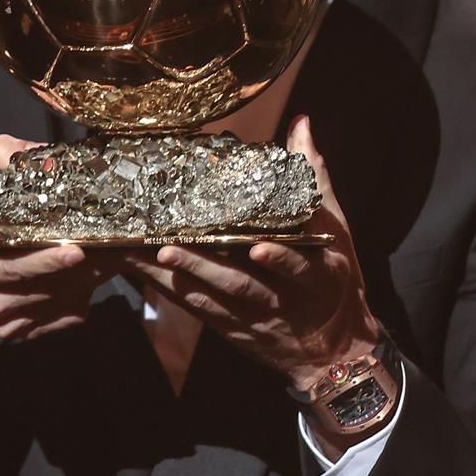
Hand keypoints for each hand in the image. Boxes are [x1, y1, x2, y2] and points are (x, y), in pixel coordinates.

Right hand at [0, 134, 120, 375]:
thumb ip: (0, 159)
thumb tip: (46, 157)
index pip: (11, 269)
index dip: (45, 261)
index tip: (78, 251)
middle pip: (43, 290)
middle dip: (82, 271)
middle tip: (114, 249)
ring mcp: (2, 323)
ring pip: (58, 304)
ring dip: (88, 282)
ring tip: (112, 256)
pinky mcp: (21, 332)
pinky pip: (63, 318)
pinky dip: (81, 298)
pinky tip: (91, 277)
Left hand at [122, 116, 382, 398]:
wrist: (332, 351)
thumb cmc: (333, 278)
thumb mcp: (335, 229)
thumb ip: (314, 178)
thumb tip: (301, 124)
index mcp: (315, 274)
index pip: (298, 267)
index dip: (279, 261)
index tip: (259, 250)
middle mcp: (282, 300)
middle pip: (239, 285)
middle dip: (203, 269)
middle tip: (168, 249)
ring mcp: (253, 317)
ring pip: (211, 299)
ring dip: (176, 278)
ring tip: (143, 257)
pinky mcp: (231, 328)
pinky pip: (197, 309)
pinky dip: (169, 291)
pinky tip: (141, 272)